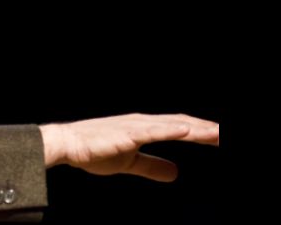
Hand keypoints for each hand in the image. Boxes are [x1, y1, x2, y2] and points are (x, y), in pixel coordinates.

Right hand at [39, 113, 218, 181]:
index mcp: (145, 127)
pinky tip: (187, 130)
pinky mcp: (126, 133)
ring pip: (173, 125)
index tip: (222, 137)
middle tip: (228, 134)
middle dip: (208, 129)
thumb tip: (176, 173)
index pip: (180, 128)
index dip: (203, 131)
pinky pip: (152, 130)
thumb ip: (153, 166)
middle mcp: (143, 122)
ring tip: (218, 133)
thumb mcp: (130, 162)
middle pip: (183, 123)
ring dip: (198, 128)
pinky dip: (171, 129)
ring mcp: (136, 126)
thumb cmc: (94, 150)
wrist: (67, 143)